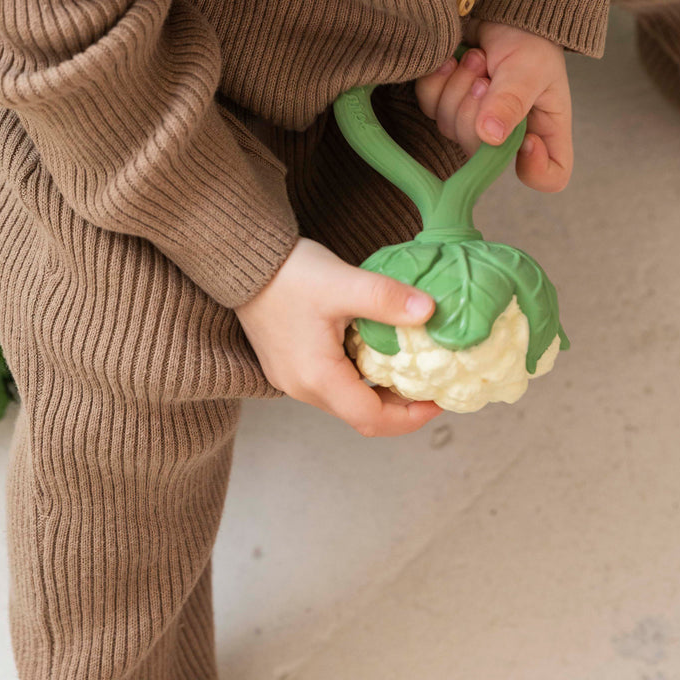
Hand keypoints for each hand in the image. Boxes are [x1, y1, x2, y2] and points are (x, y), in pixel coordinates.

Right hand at [234, 238, 442, 436]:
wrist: (240, 260)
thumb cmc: (288, 273)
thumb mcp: (343, 283)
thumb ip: (387, 299)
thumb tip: (430, 312)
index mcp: (317, 378)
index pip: (372, 418)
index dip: (411, 417)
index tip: (439, 400)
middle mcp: (302, 388)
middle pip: (361, 416)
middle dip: (400, 408)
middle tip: (431, 386)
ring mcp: (292, 380)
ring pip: (347, 402)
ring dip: (380, 394)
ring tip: (410, 371)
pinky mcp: (289, 366)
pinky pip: (332, 386)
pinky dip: (361, 380)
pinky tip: (378, 356)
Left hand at [414, 21, 572, 189]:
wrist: (498, 4)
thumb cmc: (529, 35)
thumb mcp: (529, 66)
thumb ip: (511, 101)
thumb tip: (491, 137)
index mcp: (545, 129)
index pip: (551, 176)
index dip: (536, 169)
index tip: (526, 140)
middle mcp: (509, 135)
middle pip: (483, 155)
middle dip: (478, 109)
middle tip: (487, 75)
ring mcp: (475, 123)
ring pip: (451, 128)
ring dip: (459, 86)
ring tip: (476, 57)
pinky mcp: (447, 103)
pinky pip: (429, 107)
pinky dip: (437, 81)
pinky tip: (451, 61)